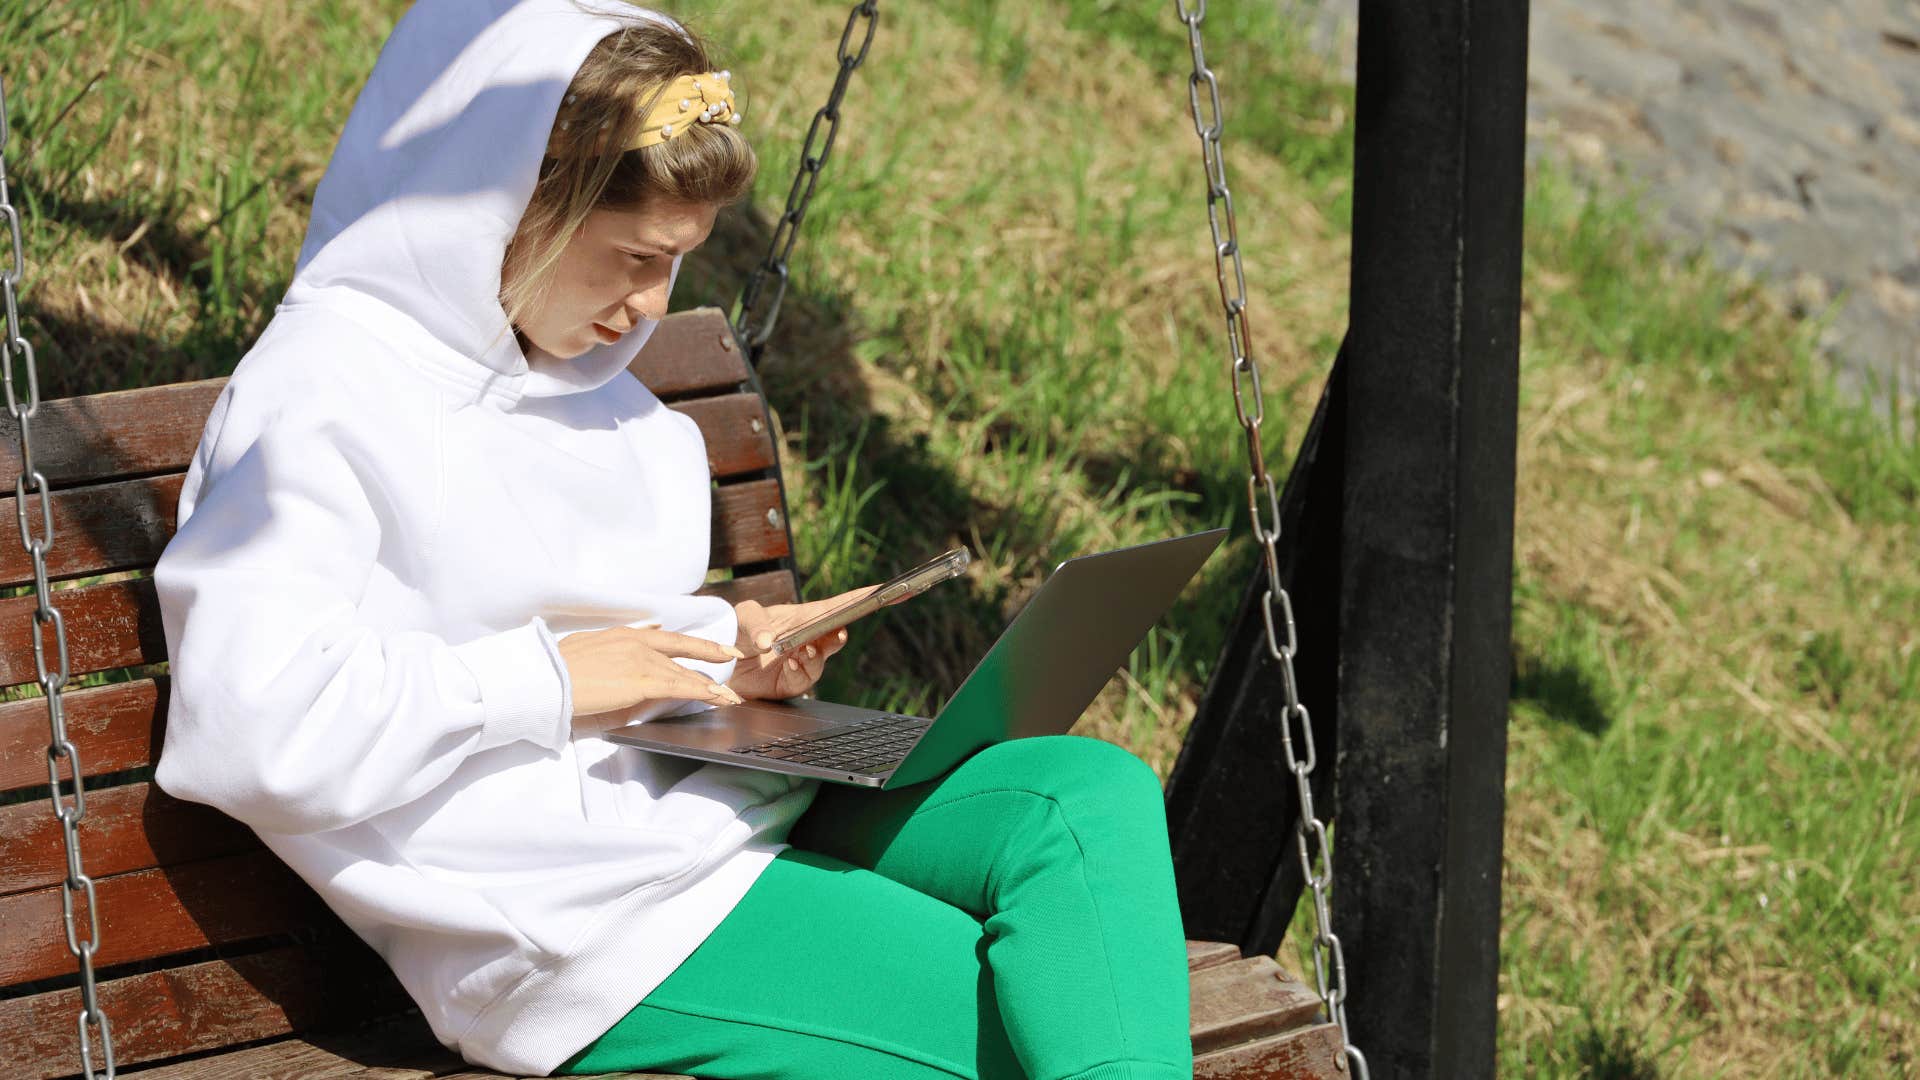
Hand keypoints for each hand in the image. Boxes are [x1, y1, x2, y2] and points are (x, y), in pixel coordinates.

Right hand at [557, 623, 745, 736]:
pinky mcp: (641, 680)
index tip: (710, 644)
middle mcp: (637, 642)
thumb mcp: (587, 649)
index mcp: (624, 635)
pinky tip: (717, 698)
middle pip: (683, 650)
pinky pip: (680, 687)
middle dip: (712, 653)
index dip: (693, 642)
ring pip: (685, 673)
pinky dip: (702, 692)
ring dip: (711, 686)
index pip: (667, 637)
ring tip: (730, 696)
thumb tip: (630, 644)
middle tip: (734, 655)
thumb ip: (612, 647)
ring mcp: (641, 660)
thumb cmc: (557, 670)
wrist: (545, 678)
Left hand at [727, 587, 872, 700]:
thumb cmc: (735, 630)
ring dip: (819, 652)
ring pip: (826, 655)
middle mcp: (811, 637)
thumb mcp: (743, 616)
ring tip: (804, 649)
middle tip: (842, 628)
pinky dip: (800, 669)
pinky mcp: (794, 682)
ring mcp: (805, 660)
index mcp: (806, 615)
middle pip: (842, 629)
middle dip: (851, 626)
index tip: (887, 589)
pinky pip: (806, 677)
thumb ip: (755, 623)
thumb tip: (767, 640)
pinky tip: (788, 662)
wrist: (719, 665)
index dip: (865, 597)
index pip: (841, 605)